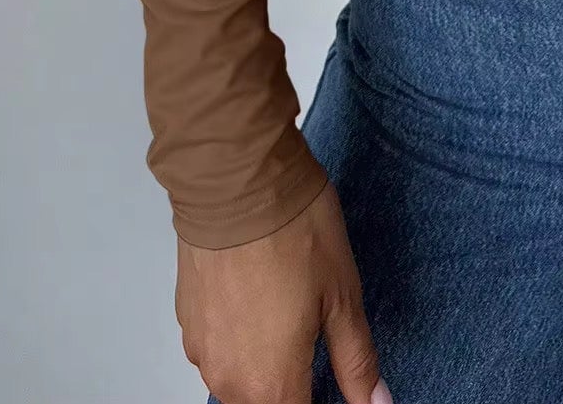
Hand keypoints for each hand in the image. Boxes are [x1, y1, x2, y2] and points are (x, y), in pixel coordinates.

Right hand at [176, 181, 390, 403]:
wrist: (236, 180)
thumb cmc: (293, 230)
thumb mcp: (343, 296)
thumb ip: (357, 362)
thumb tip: (375, 402)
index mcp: (271, 382)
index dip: (322, 401)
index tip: (332, 381)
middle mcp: (228, 378)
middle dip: (294, 388)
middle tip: (315, 343)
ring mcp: (202, 350)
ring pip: (239, 383)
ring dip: (264, 367)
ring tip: (290, 316)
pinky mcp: (187, 321)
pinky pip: (218, 351)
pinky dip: (240, 339)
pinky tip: (260, 300)